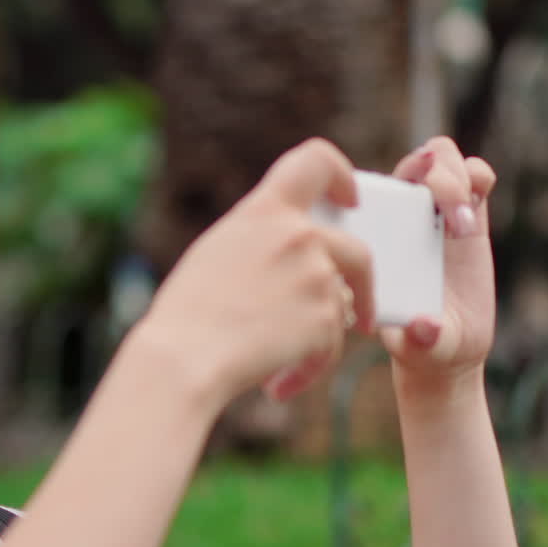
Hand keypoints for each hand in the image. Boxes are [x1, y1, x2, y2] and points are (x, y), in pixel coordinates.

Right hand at [137, 139, 377, 408]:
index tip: (350, 203)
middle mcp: (298, 234)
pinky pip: (331, 344)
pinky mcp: (326, 318)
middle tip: (361, 314)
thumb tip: (298, 254)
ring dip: (322, 337)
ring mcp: (316, 275)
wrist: (185, 356)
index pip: (316, 161)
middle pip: (357, 250)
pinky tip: (279, 385)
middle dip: (363, 286)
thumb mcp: (218, 252)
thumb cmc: (188, 313)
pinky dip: (309, 368)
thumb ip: (261, 239)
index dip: (342, 176)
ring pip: (343, 304)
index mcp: (265, 210)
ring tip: (287, 363)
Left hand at [382, 136, 497, 386]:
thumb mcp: (415, 346)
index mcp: (377, 235)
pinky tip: (476, 211)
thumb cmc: (418, 345)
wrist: (446, 350)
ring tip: (463, 224)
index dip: (397, 176)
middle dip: (439, 175)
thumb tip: (424, 326)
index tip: (413, 202)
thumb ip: (417, 338)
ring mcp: (437, 214)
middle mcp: (404, 216)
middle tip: (452, 219)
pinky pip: (477, 176)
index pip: (377, 181)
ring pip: (444, 158)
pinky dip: (480, 176)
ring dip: (458, 177)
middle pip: (417, 160)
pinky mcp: (471, 218)